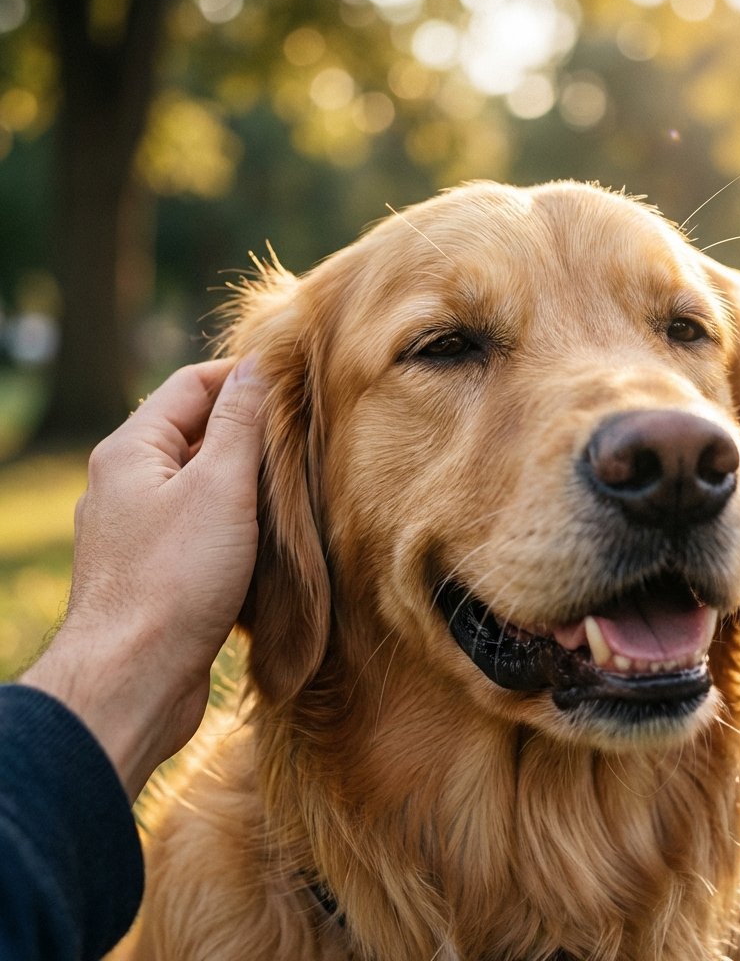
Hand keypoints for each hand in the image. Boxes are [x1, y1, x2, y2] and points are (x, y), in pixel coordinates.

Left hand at [20, 358, 265, 798]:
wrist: (133, 679)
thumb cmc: (176, 579)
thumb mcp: (221, 486)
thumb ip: (240, 423)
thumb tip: (257, 366)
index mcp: (132, 450)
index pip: (191, 385)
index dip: (244, 376)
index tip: (296, 384)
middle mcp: (125, 483)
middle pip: (195, 432)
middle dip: (250, 430)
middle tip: (306, 436)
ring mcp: (136, 528)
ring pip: (200, 482)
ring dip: (246, 479)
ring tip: (298, 485)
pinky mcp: (153, 569)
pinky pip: (198, 524)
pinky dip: (234, 520)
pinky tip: (270, 536)